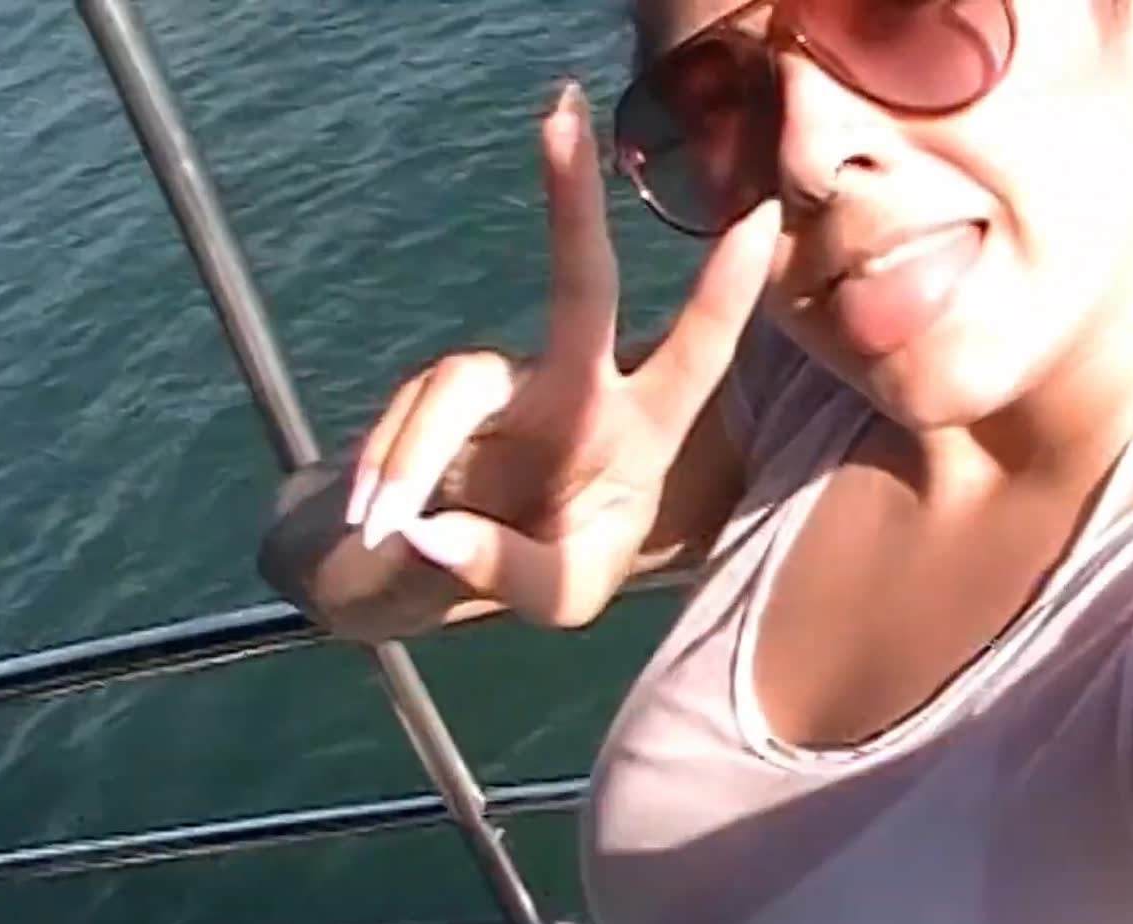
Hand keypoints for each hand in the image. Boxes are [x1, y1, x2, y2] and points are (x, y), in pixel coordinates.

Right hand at [345, 81, 779, 627]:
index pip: (695, 355)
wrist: (446, 566)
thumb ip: (508, 572)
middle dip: (572, 202)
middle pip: (580, 287)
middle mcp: (579, 389)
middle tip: (561, 114)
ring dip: (415, 458)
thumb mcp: (551, 599)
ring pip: (457, 386)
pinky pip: (409, 420)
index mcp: (640, 434)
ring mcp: (507, 383)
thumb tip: (430, 529)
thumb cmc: (536, 569)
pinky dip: (386, 470)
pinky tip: (377, 522)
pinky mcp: (439, 391)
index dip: (725, 290)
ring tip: (388, 529)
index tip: (756, 212)